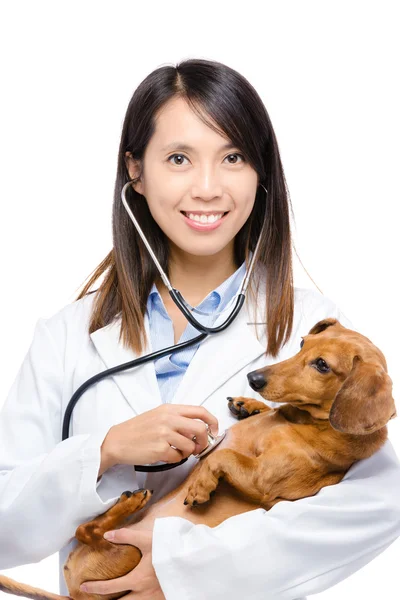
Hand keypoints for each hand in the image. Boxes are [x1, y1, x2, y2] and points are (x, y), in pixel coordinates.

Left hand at [80, 527, 165, 598]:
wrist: (194, 562)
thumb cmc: (170, 549)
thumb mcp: (148, 539)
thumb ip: (126, 536)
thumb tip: (107, 534)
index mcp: (137, 580)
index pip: (110, 588)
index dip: (95, 588)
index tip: (83, 587)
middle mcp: (144, 594)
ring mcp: (154, 599)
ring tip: (115, 599)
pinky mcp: (164, 598)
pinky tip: (137, 596)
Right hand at [102, 404, 218, 467]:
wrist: (117, 441)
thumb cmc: (138, 429)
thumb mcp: (158, 416)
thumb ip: (178, 419)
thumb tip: (200, 430)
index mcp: (170, 409)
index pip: (201, 411)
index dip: (212, 422)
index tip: (213, 431)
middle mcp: (168, 419)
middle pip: (200, 429)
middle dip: (203, 441)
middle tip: (198, 448)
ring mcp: (164, 434)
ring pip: (191, 446)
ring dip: (187, 453)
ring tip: (177, 451)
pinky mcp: (159, 449)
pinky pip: (178, 457)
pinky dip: (176, 459)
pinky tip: (166, 455)